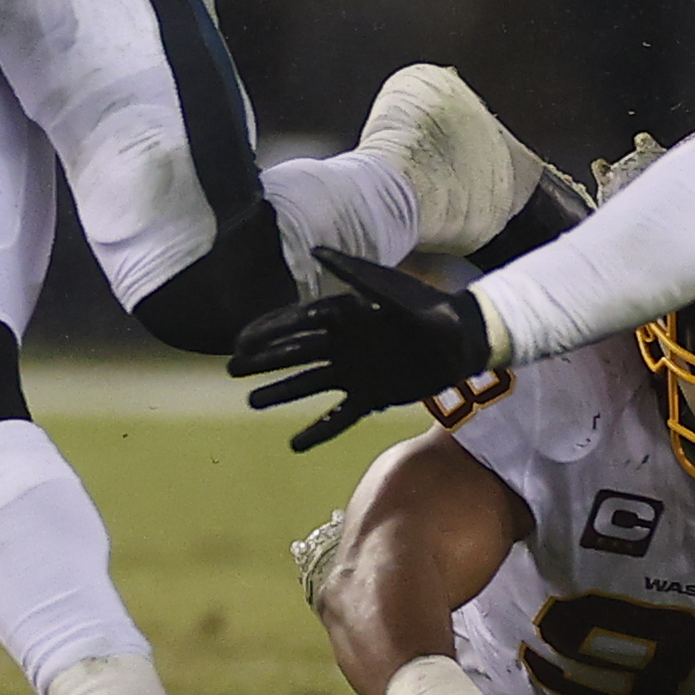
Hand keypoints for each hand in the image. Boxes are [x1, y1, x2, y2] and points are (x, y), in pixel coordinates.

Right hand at [228, 248, 496, 450]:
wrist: (462, 339)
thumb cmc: (427, 306)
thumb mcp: (388, 287)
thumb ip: (352, 272)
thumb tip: (316, 250)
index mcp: (344, 316)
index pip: (295, 324)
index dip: (265, 332)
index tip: (238, 341)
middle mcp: (344, 345)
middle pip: (295, 354)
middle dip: (264, 361)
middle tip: (232, 371)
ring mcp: (356, 372)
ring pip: (309, 385)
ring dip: (282, 393)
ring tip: (253, 402)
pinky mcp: (373, 396)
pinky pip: (339, 417)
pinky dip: (318, 431)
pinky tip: (295, 444)